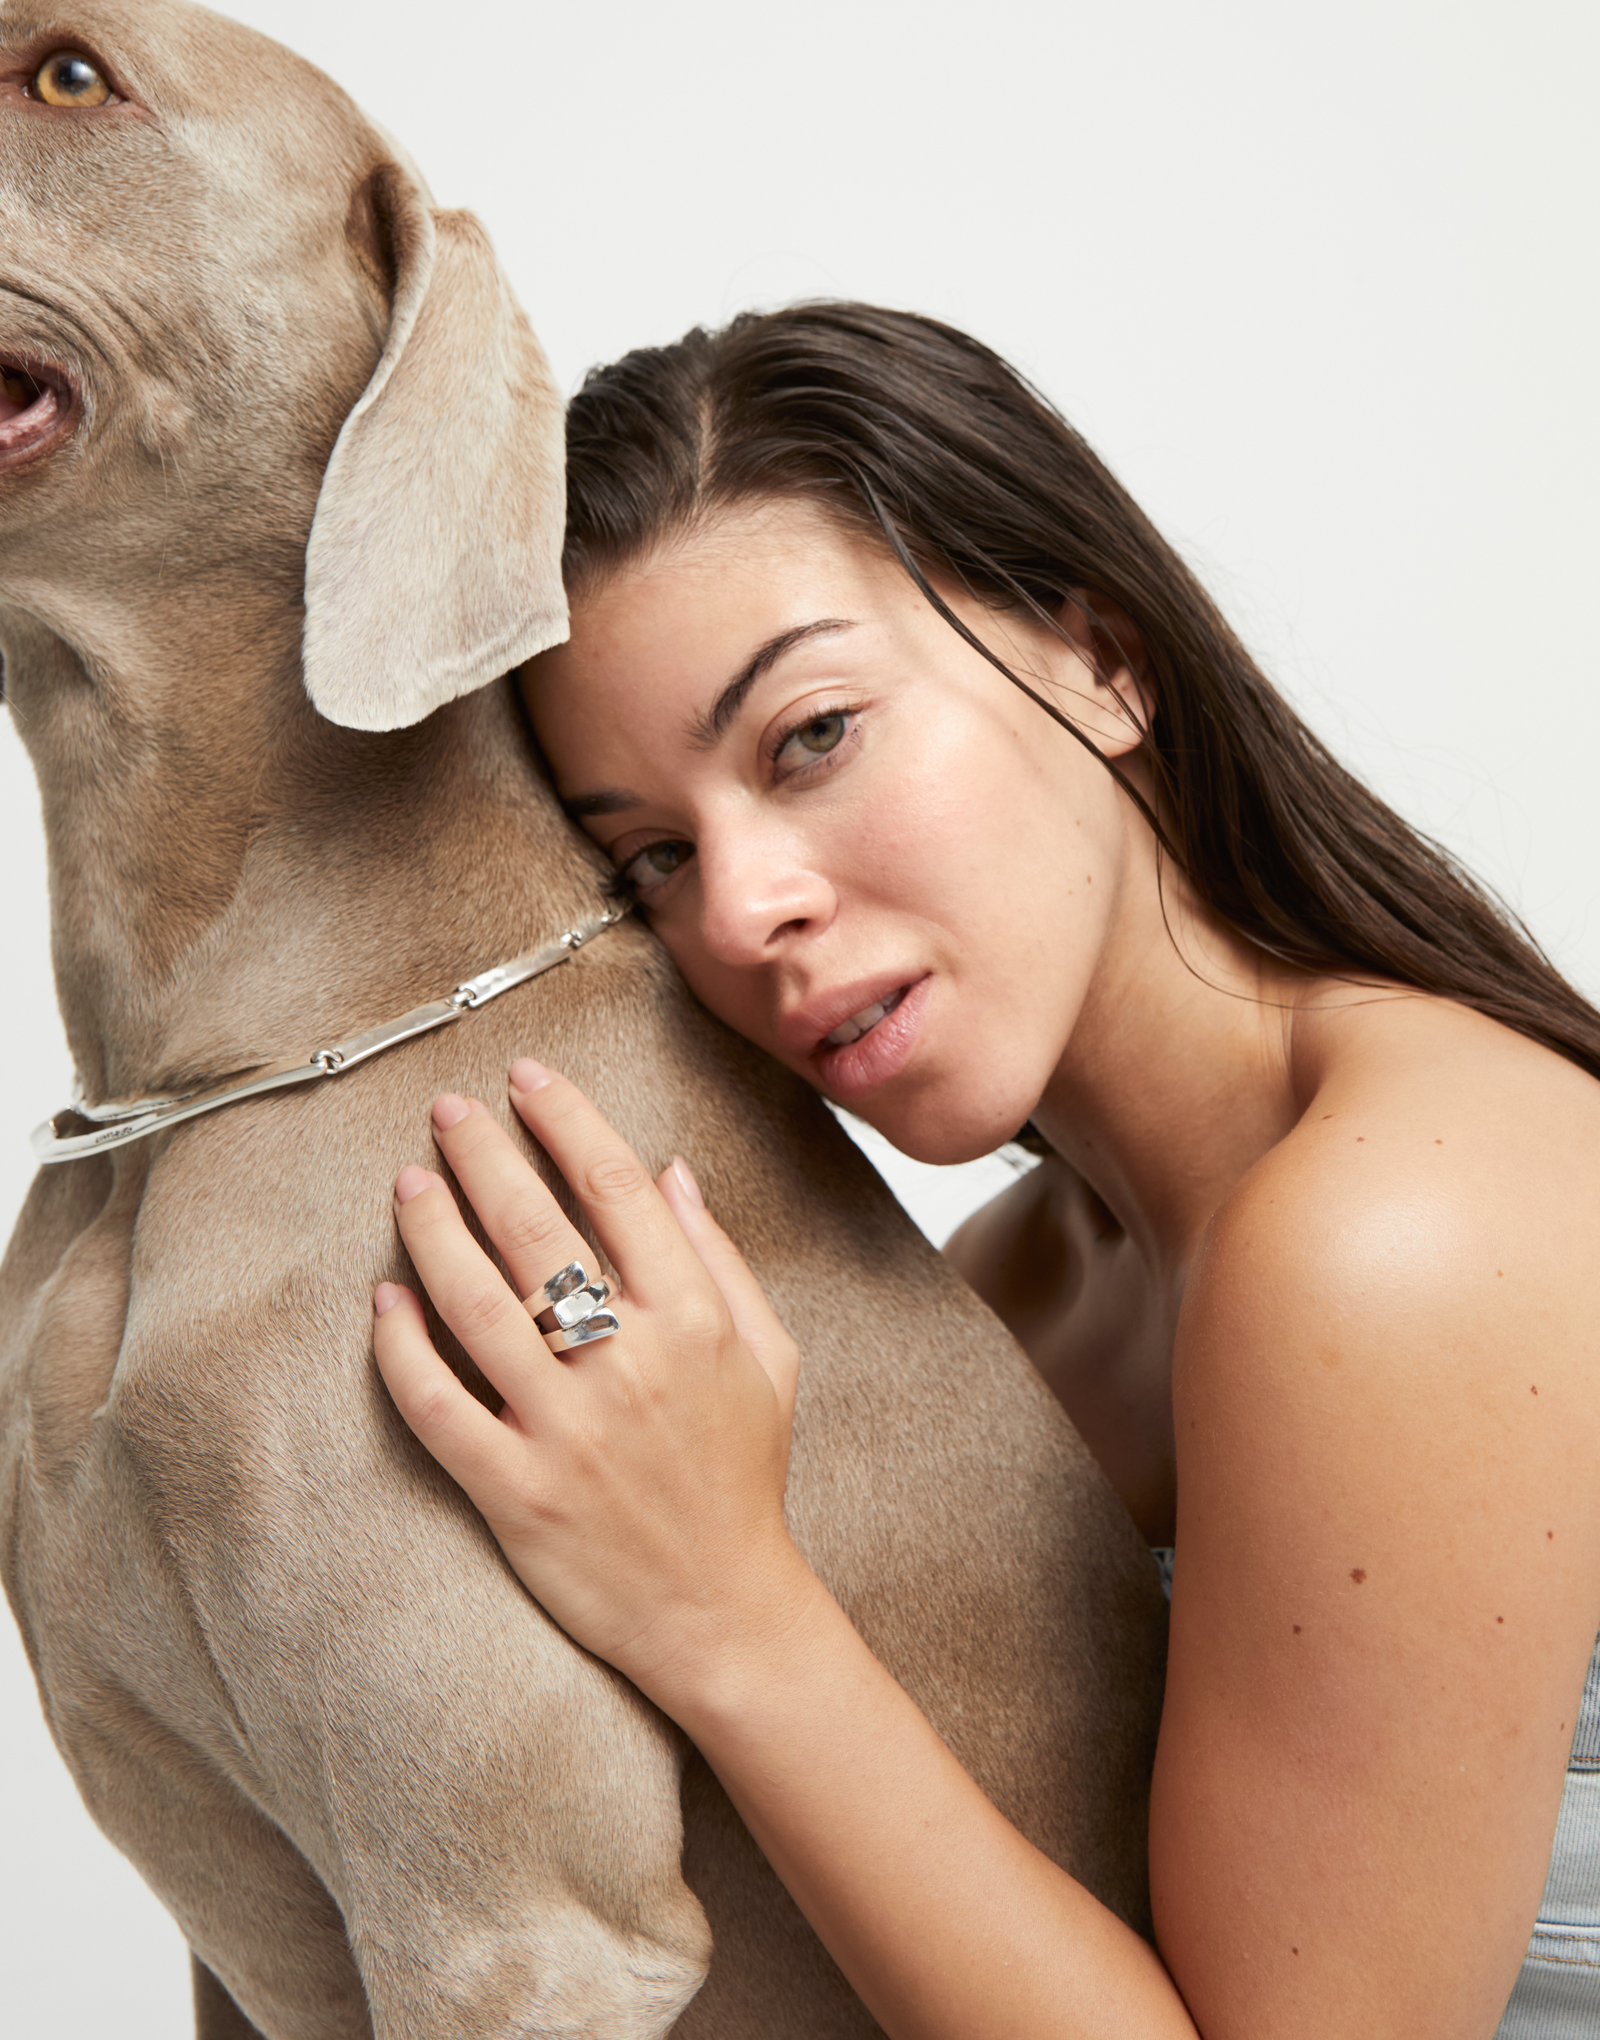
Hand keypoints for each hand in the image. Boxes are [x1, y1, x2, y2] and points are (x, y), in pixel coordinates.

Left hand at [372, 1059, 806, 1710]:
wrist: (722, 1610)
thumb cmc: (743, 1477)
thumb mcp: (769, 1357)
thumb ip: (721, 1259)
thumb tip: (671, 1171)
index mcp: (691, 1320)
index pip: (615, 1187)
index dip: (564, 1118)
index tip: (526, 1077)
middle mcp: (628, 1364)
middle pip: (536, 1228)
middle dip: (481, 1153)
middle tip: (445, 1110)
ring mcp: (566, 1429)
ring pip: (477, 1306)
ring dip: (432, 1232)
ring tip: (406, 1182)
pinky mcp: (515, 1492)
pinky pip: (440, 1408)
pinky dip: (403, 1353)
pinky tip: (383, 1303)